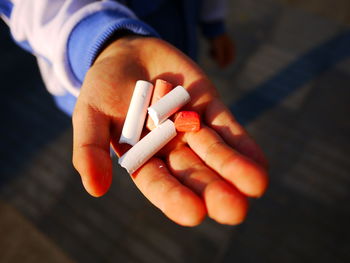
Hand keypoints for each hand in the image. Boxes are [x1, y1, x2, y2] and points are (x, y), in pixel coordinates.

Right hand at [72, 35, 267, 225]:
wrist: (129, 53)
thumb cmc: (104, 86)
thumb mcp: (89, 114)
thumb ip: (90, 148)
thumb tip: (94, 189)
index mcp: (143, 158)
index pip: (159, 184)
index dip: (174, 198)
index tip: (193, 213)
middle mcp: (170, 149)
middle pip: (194, 174)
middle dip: (214, 191)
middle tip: (235, 210)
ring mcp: (192, 129)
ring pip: (215, 153)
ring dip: (235, 169)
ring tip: (256, 185)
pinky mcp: (209, 108)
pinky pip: (228, 128)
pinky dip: (243, 145)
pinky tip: (259, 164)